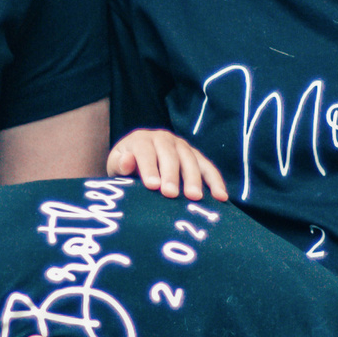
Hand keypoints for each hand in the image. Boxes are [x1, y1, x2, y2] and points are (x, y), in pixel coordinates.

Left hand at [106, 128, 228, 201]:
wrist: (137, 162)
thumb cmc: (125, 168)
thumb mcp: (116, 166)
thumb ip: (120, 164)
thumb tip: (127, 159)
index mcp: (141, 139)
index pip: (145, 151)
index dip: (149, 167)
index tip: (152, 186)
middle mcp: (163, 138)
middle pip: (169, 154)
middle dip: (171, 174)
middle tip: (171, 194)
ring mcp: (182, 146)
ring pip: (190, 159)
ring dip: (193, 178)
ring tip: (194, 197)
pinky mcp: (195, 156)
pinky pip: (207, 167)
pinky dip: (215, 181)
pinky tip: (221, 196)